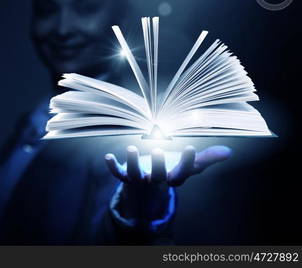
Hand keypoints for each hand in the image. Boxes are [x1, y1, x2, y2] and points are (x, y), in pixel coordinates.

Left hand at [104, 145, 231, 219]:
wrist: (149, 188)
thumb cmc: (172, 171)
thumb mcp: (189, 166)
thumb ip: (207, 159)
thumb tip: (229, 152)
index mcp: (174, 178)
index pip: (182, 172)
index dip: (186, 161)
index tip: (190, 147)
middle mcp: (157, 180)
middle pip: (158, 175)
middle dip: (158, 164)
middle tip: (158, 150)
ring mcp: (140, 179)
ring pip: (136, 174)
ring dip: (133, 163)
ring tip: (131, 148)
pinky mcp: (126, 176)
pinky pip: (118, 174)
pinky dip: (112, 167)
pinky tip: (107, 157)